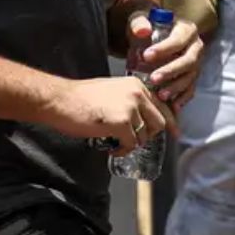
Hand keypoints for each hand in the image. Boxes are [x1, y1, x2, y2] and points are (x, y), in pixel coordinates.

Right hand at [47, 76, 173, 154]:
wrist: (59, 100)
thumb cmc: (80, 98)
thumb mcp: (112, 91)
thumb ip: (130, 101)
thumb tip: (144, 120)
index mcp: (136, 84)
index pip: (162, 105)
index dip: (170, 122)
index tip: (175, 133)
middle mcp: (137, 93)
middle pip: (159, 123)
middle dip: (148, 135)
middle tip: (132, 140)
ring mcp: (130, 107)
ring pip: (144, 136)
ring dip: (131, 143)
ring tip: (115, 142)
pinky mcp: (121, 122)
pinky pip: (131, 144)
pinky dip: (122, 150)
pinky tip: (111, 147)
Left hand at [129, 15, 204, 110]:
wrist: (151, 36)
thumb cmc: (146, 27)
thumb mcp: (140, 19)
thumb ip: (139, 23)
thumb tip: (142, 31)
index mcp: (186, 30)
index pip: (178, 40)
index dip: (164, 49)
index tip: (146, 56)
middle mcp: (196, 47)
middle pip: (188, 61)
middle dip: (171, 71)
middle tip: (153, 79)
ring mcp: (196, 64)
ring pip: (190, 77)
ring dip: (176, 87)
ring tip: (160, 95)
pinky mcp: (192, 77)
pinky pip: (191, 89)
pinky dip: (182, 98)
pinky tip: (172, 105)